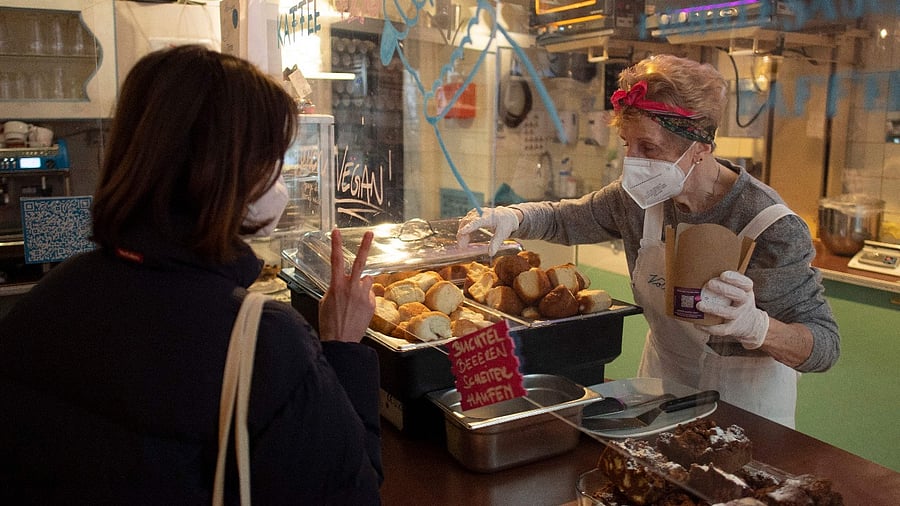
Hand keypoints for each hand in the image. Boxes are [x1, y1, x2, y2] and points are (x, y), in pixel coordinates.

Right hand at [318, 228, 374, 342]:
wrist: (341, 340)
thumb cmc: (330, 322)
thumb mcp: (325, 301)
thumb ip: (336, 288)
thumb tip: (345, 283)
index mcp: (337, 286)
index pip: (336, 260)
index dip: (336, 244)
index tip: (336, 232)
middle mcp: (352, 288)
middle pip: (360, 262)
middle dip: (365, 245)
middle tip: (369, 233)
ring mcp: (364, 295)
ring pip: (366, 281)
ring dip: (361, 285)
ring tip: (353, 301)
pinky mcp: (372, 303)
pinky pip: (369, 294)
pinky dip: (365, 298)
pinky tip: (358, 309)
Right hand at [456, 207, 518, 255]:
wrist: (506, 215)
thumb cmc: (505, 224)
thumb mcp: (503, 233)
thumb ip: (496, 243)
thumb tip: (490, 253)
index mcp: (488, 217)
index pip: (477, 222)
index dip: (469, 227)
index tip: (462, 232)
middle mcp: (480, 213)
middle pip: (467, 222)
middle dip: (462, 235)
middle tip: (462, 247)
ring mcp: (475, 213)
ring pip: (463, 223)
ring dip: (462, 234)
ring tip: (463, 246)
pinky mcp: (472, 216)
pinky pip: (464, 224)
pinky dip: (464, 232)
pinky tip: (465, 241)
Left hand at [695, 270, 768, 349]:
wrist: (752, 324)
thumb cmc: (739, 302)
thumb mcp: (741, 290)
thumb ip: (728, 282)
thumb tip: (702, 269)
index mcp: (747, 291)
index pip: (745, 283)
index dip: (735, 278)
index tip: (723, 274)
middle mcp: (745, 303)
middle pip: (737, 295)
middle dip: (723, 289)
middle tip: (709, 283)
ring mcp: (739, 316)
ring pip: (727, 312)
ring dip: (712, 308)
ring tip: (699, 305)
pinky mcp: (733, 328)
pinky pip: (721, 329)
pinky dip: (708, 328)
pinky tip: (697, 324)